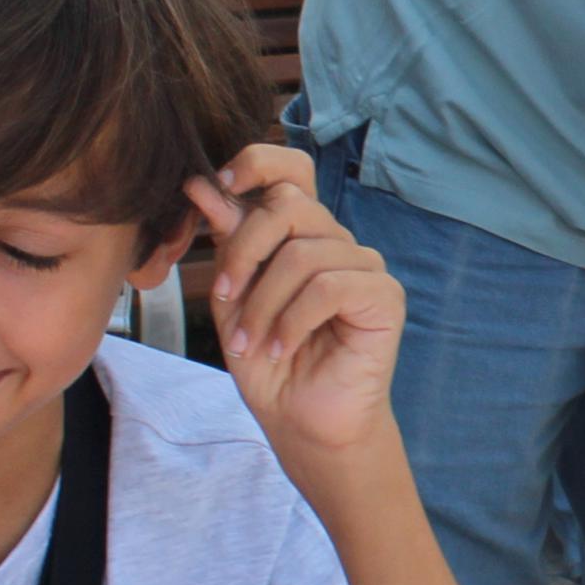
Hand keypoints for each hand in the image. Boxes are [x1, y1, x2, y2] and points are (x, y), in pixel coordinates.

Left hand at [187, 146, 402, 454]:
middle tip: (225, 299)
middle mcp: (335, 241)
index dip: (258, 162)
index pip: (293, 167)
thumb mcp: (233, 298)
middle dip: (244, 252)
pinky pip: (328, 286)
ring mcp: (364, 266)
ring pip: (303, 253)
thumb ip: (227, 243)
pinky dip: (294, 320)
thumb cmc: (270, 362)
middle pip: (288, 206)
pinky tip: (284, 346)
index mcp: (301, 233)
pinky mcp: (384, 296)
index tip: (221, 184)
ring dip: (263, 304)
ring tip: (251, 342)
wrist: (302, 422)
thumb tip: (201, 185)